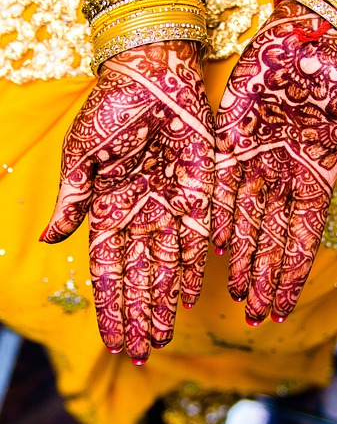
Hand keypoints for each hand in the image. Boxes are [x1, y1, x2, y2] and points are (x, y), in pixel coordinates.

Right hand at [40, 41, 214, 361]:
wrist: (152, 72)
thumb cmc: (112, 106)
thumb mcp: (83, 154)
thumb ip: (72, 198)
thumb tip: (50, 236)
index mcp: (108, 204)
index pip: (107, 267)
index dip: (110, 304)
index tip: (112, 339)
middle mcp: (139, 210)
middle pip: (138, 274)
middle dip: (138, 313)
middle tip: (140, 352)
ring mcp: (169, 202)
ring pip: (166, 262)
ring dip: (164, 299)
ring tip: (163, 334)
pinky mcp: (199, 189)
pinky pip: (196, 235)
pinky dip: (192, 264)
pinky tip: (190, 293)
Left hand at [212, 0, 336, 323]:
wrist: (311, 34)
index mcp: (315, 174)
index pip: (302, 236)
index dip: (292, 273)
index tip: (283, 308)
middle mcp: (282, 174)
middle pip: (271, 237)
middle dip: (265, 277)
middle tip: (256, 316)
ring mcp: (254, 158)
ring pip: (244, 218)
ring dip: (241, 257)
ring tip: (237, 293)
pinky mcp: (229, 137)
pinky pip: (221, 183)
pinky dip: (219, 214)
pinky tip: (216, 244)